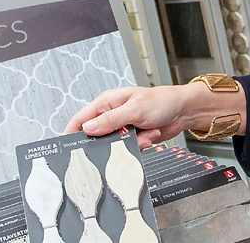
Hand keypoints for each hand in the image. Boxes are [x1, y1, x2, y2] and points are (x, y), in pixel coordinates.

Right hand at [63, 84, 203, 147]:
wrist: (182, 111)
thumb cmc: (160, 101)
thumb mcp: (133, 110)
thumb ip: (109, 120)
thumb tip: (88, 129)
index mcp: (107, 103)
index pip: (82, 118)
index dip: (72, 131)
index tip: (67, 145)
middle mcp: (112, 114)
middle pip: (98, 135)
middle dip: (111, 141)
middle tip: (122, 139)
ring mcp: (123, 126)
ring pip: (115, 145)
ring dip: (130, 143)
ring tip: (144, 134)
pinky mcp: (133, 136)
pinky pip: (129, 148)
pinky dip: (140, 144)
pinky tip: (150, 135)